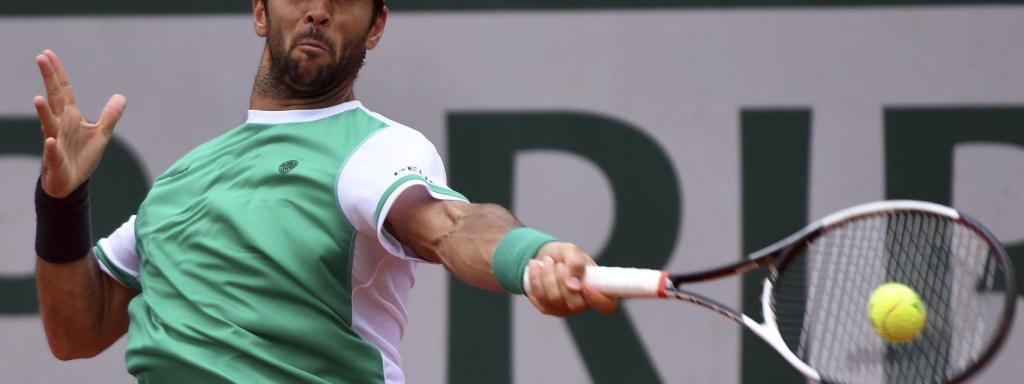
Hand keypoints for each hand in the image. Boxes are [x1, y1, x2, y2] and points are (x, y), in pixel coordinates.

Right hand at [34, 49, 125, 197]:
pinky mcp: (56, 159)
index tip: (48, 54)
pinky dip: (51, 147)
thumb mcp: (101, 134)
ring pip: (48, 124)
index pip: (64, 90)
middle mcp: (60, 125)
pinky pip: (52, 152)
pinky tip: (49, 140)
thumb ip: (110, 115)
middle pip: (54, 98)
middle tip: (41, 58)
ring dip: (44, 112)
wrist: (71, 182)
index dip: (58, 73)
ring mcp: (55, 141)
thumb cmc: (81, 156)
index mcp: (70, 116)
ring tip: (39, 98)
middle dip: (49, 79)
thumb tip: (121, 97)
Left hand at [525, 242, 616, 315]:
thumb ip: (576, 264)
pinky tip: (536, 266)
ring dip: (548, 275)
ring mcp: (565, 309)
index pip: (607, 305)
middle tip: (559, 264)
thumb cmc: (564, 256)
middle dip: (563, 280)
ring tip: (546, 261)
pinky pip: (539, 297)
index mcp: (598, 289)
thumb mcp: (572, 251)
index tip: (585, 285)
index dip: (598, 299)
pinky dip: (536, 278)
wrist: (544, 257)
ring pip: (554, 299)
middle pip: (575, 304)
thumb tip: (574, 286)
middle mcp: (583, 304)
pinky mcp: (547, 308)